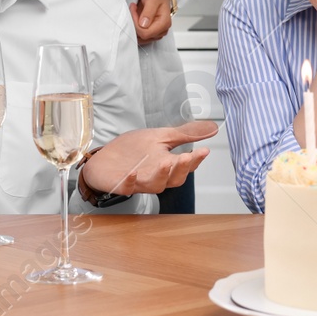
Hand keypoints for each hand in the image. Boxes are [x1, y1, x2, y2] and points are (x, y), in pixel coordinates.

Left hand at [80, 120, 216, 195]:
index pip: (185, 166)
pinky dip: (131, 182)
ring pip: (155, 185)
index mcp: (167, 164)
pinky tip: (133, 173)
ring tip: (165, 163)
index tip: (204, 151)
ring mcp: (139, 181)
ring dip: (161, 175)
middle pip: (174, 179)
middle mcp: (155, 176)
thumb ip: (185, 134)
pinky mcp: (121, 184)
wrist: (104, 158)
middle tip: (187, 157)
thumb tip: (213, 128)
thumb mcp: (161, 136)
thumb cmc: (132, 150)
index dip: (196, 160)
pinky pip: (128, 187)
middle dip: (181, 169)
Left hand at [134, 0, 173, 44]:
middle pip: (142, 36)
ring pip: (140, 37)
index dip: (136, 24)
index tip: (133, 10)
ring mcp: (157, 32)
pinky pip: (141, 35)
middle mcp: (162, 30)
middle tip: (134, 10)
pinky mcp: (153, 32)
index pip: (145, 33)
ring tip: (135, 12)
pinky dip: (136, 27)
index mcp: (164, 23)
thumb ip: (148, 12)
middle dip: (135, 23)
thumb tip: (143, 25)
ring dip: (134, 25)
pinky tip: (136, 17)